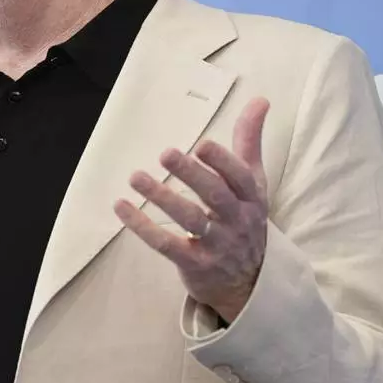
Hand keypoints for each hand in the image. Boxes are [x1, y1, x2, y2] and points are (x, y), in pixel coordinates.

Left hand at [114, 97, 270, 322]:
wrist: (248, 283)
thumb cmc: (244, 219)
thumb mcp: (253, 182)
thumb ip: (250, 141)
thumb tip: (260, 99)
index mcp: (251, 198)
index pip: (241, 178)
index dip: (223, 162)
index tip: (202, 145)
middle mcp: (237, 221)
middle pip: (215, 196)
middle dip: (191, 175)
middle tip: (166, 153)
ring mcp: (217, 244)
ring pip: (190, 220)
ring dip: (162, 198)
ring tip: (136, 177)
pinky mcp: (195, 264)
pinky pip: (166, 244)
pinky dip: (143, 226)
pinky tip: (121, 207)